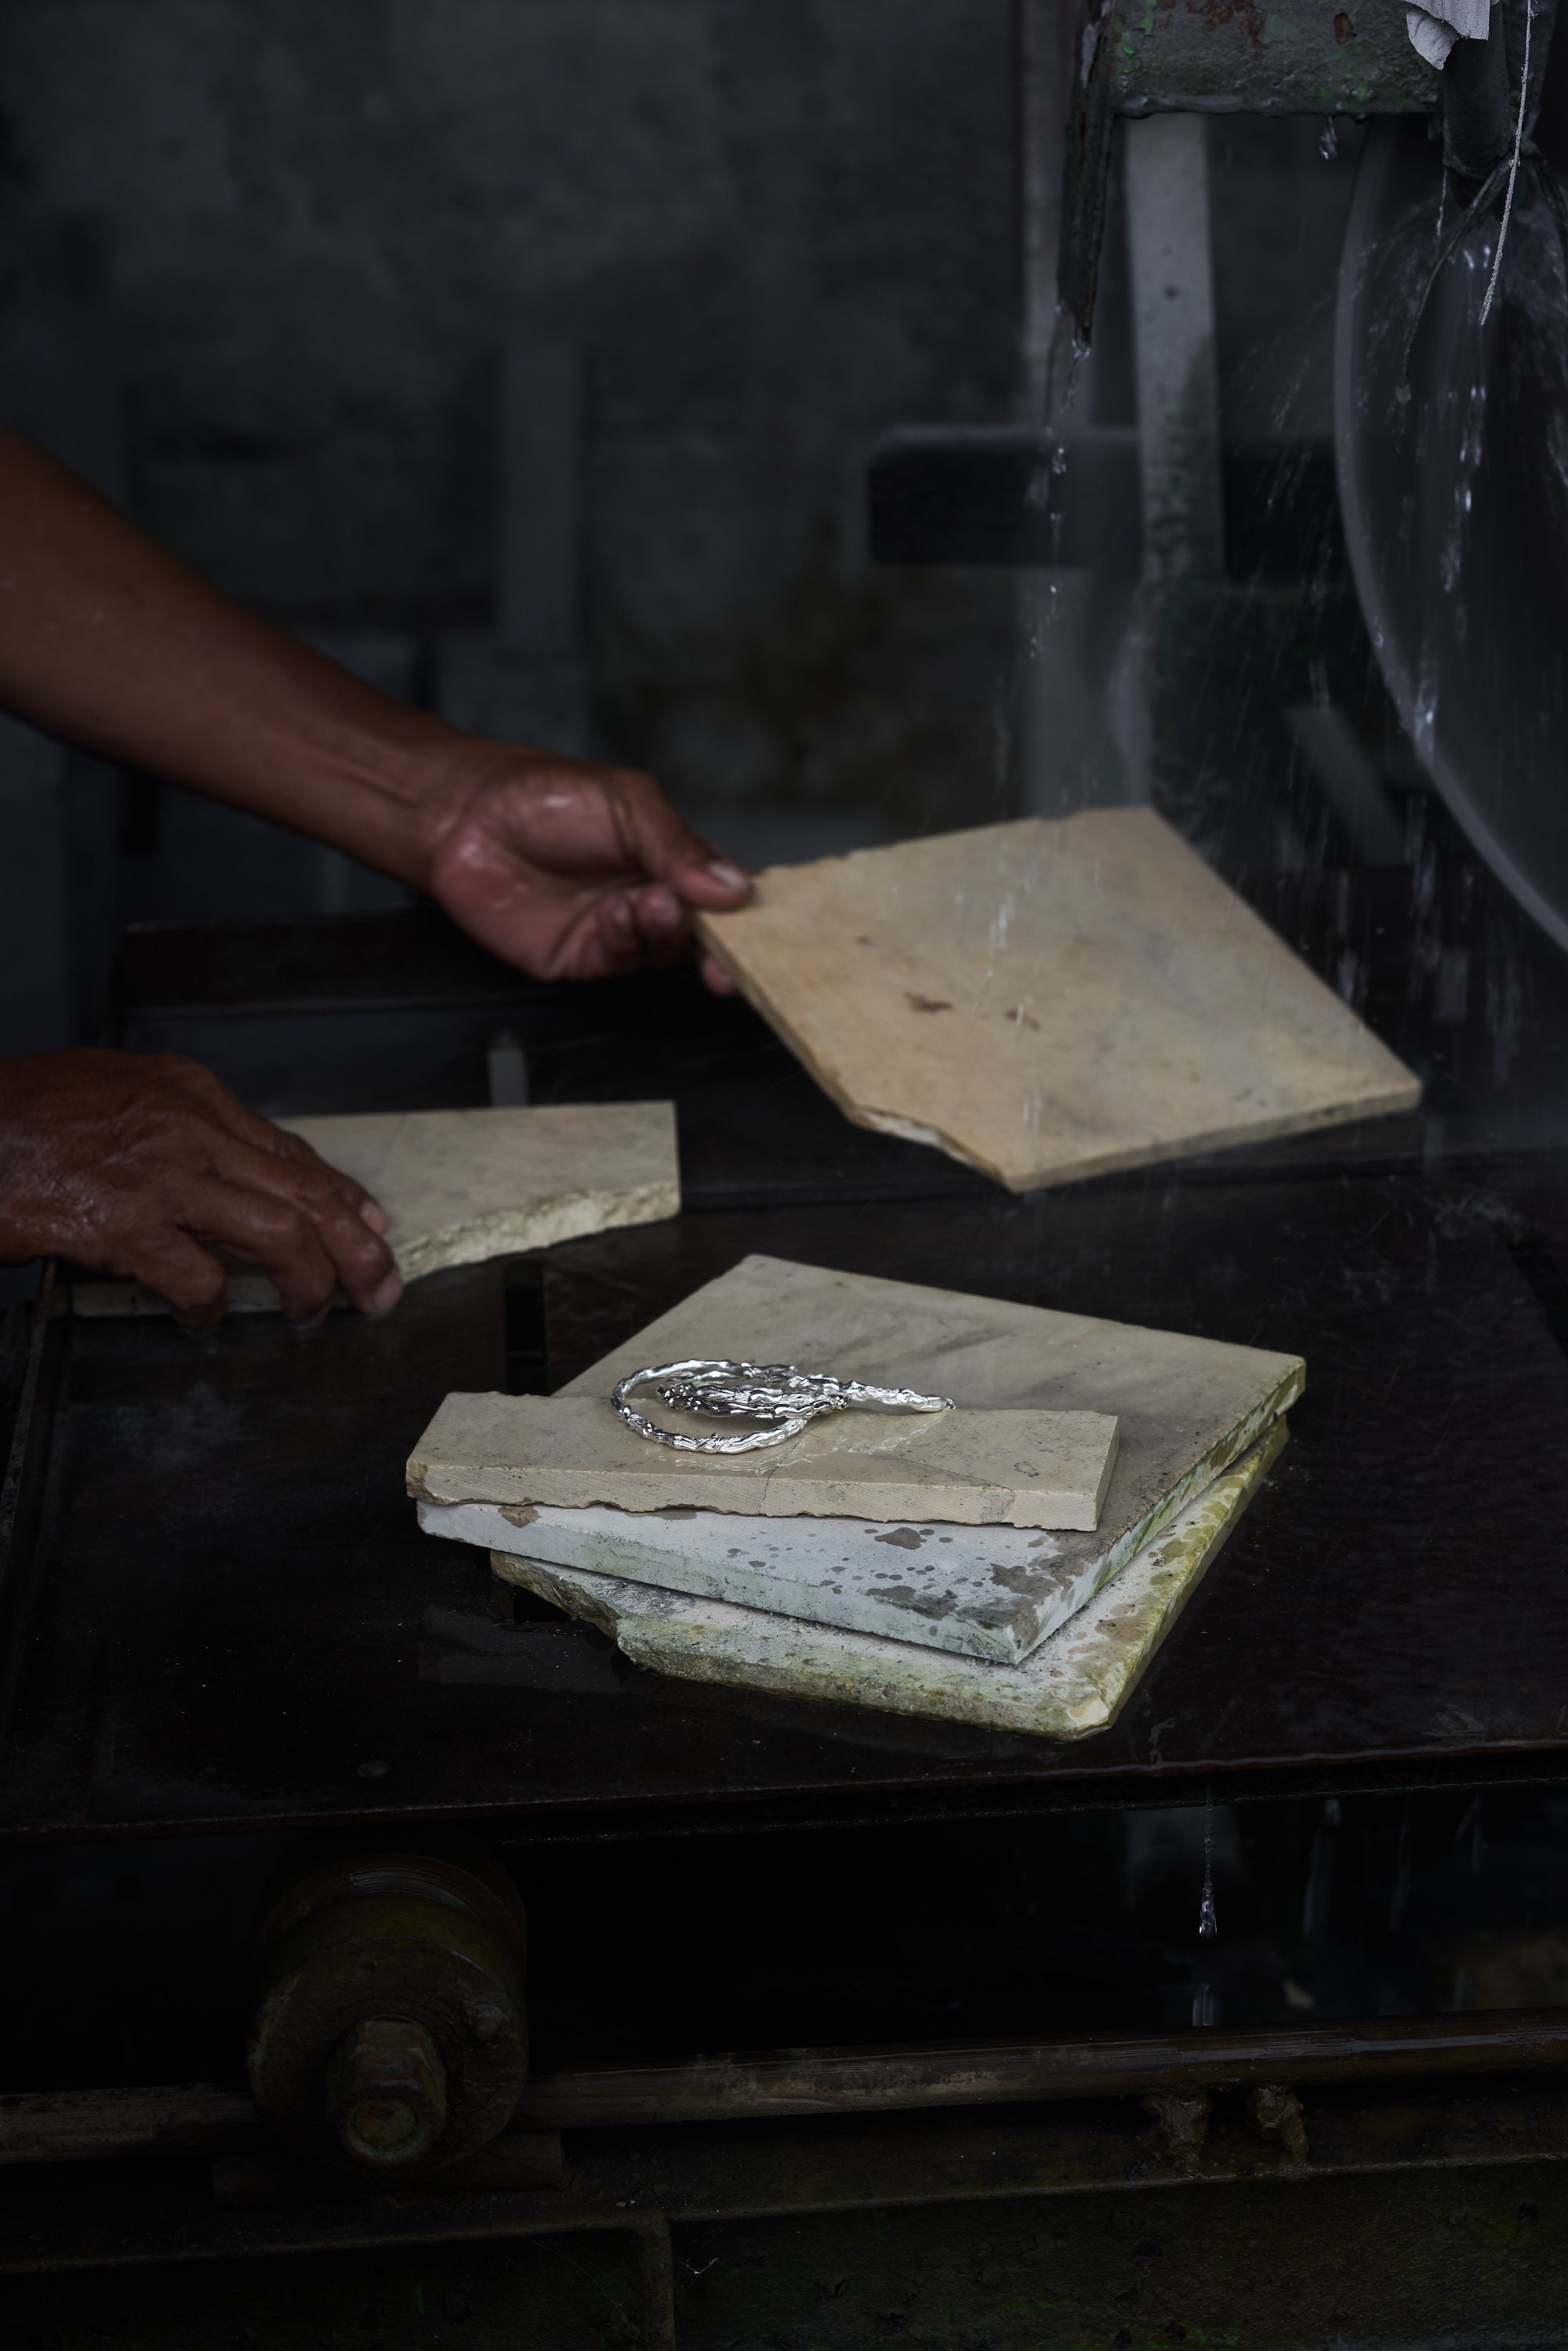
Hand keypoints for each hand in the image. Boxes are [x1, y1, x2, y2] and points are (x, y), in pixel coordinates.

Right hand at [0, 1050, 402, 1326]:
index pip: (290, 1152)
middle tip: (379, 1287)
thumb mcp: (119, 1099)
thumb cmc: (25, 1116)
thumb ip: (181, 1131)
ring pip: (278, 1231)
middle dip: (356, 1246)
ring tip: (311, 1312)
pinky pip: (198, 1274)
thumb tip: (235, 1179)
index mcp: (191, 1095)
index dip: (340, 1196)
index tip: (371, 1227)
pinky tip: (204, 1316)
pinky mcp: (123, 1222)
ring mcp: (161, 1174)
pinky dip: (210, 1303)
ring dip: (308, 1279)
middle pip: (305, 1191)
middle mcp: (190, 1126)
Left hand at [415, 745, 750, 988]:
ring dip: (665, 932)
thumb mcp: (627, 804)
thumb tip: (734, 888)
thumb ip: (678, 846)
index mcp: (667, 856)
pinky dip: (627, 942)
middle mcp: (646, 895)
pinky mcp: (581, 957)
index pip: (721, 892)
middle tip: (713, 938)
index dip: (742, 913)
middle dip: (714, 941)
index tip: (753, 927)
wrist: (465, 818)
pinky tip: (616, 915)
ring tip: (650, 903)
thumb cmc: (543, 795)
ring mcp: (615, 929)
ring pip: (664, 951)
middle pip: (701, 933)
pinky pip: (621, 963)